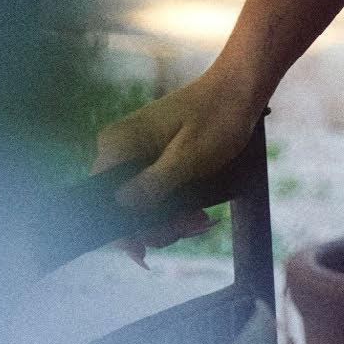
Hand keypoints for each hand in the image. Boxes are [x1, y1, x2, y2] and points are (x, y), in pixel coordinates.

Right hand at [94, 57, 268, 257]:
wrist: (240, 89)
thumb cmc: (217, 117)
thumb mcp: (188, 157)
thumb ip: (153, 184)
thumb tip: (122, 206)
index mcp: (117, 145)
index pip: (102, 199)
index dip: (122, 231)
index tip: (146, 254)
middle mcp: (118, 148)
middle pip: (123, 205)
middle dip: (157, 225)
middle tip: (196, 227)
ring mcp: (135, 151)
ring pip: (142, 201)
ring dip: (171, 218)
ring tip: (204, 221)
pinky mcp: (152, 155)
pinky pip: (155, 189)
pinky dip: (176, 205)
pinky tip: (200, 213)